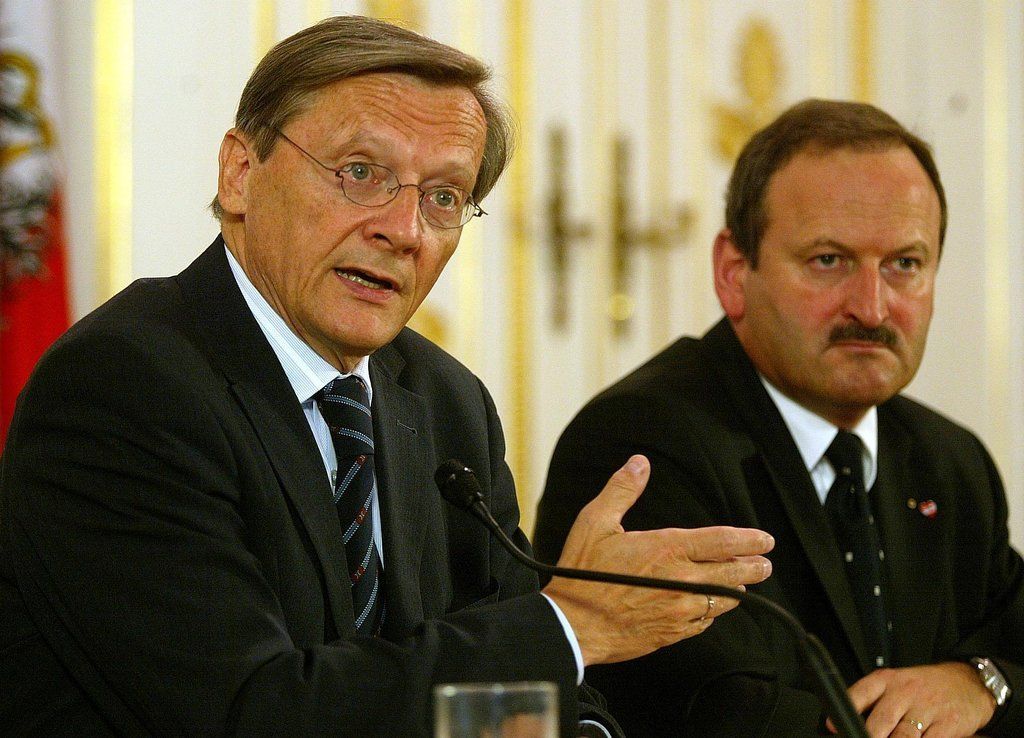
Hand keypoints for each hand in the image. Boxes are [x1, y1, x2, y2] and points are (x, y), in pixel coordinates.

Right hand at [541, 455, 773, 665]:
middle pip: (734, 573)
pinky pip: (705, 622)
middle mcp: (681, 581)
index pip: (723, 541)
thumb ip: (622, 490)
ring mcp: (680, 610)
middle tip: (765, 563)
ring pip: (724, 600)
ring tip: (741, 584)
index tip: (765, 540)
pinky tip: (709, 607)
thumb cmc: (581, 574)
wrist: (572, 626)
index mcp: (667, 549)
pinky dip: (712, 612)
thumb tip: (639, 463)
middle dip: (755, 566)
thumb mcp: (595, 522)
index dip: (750, 540)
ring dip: (737, 590)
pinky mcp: (673, 634)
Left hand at [827, 662, 994, 736]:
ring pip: (903, 737)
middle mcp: (905, 692)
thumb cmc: (925, 687)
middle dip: (870, 736)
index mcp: (887, 680)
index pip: (859, 693)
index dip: (844, 713)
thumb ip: (871, 702)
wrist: (968, 682)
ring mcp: (927, 707)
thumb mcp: (895, 684)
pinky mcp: (948, 724)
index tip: (834, 726)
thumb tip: (840, 723)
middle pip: (880, 722)